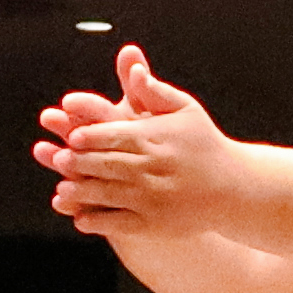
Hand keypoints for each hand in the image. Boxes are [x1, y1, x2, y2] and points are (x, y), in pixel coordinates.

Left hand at [35, 50, 239, 242]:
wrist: (234, 188)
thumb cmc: (204, 144)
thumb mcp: (186, 111)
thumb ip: (155, 92)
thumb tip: (133, 68)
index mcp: (157, 138)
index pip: (117, 134)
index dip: (92, 134)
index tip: (72, 134)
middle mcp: (154, 168)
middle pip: (108, 163)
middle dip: (80, 162)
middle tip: (58, 159)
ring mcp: (154, 198)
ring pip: (109, 194)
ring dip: (82, 192)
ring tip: (62, 189)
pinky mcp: (155, 224)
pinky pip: (119, 223)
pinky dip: (97, 221)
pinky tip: (79, 218)